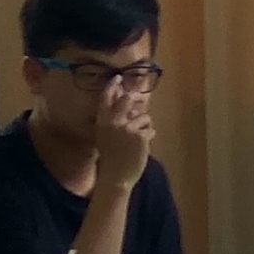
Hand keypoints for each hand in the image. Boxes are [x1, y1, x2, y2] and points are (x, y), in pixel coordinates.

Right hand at [88, 64, 153, 187]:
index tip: (118, 77)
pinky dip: (149, 137)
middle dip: (134, 103)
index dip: (112, 86)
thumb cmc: (111, 156)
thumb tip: (126, 100)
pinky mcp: (140, 136)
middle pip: (128, 100)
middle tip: (135, 113)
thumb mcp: (105, 136)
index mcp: (102, 122)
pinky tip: (142, 146)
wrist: (116, 176)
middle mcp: (114, 122)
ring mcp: (127, 128)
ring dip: (144, 126)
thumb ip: (113, 119)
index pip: (106, 98)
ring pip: (143, 116)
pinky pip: (150, 129)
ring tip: (137, 139)